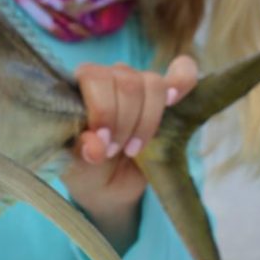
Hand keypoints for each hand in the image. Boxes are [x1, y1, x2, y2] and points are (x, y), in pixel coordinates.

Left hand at [61, 55, 197, 250]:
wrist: (106, 183)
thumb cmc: (86, 167)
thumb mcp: (76, 164)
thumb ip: (81, 151)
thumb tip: (96, 147)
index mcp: (79, 86)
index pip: (94, 77)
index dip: (104, 109)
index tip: (104, 142)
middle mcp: (107, 77)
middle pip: (127, 82)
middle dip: (125, 121)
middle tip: (116, 150)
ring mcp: (136, 83)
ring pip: (152, 83)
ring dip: (147, 120)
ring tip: (133, 149)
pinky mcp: (164, 96)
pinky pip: (181, 75)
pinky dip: (183, 81)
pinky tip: (175, 99)